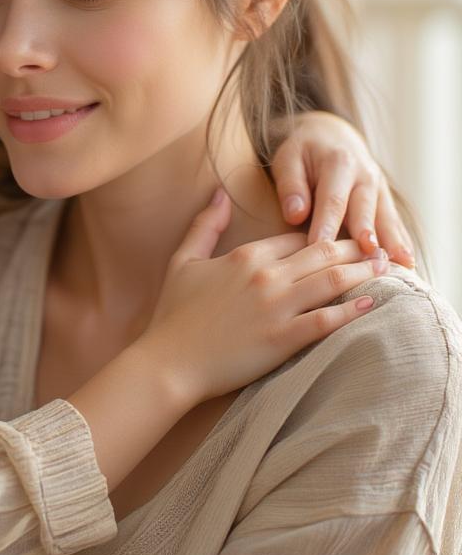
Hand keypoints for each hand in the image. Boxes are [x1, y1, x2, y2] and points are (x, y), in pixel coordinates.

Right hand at [137, 188, 387, 404]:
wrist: (169, 361)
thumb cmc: (173, 314)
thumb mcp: (183, 261)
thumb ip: (205, 225)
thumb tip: (220, 193)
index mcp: (245, 255)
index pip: (295, 236)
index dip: (321, 234)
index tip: (342, 236)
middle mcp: (266, 275)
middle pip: (323, 252)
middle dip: (356, 247)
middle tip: (379, 247)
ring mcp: (276, 307)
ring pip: (332, 280)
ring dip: (363, 272)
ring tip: (385, 268)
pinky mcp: (282, 338)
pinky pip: (327, 320)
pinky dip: (353, 310)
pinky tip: (373, 304)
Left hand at [270, 110, 413, 265]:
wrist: (331, 133)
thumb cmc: (302, 152)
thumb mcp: (288, 159)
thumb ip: (291, 186)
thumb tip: (295, 215)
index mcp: (339, 162)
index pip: (332, 200)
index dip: (327, 225)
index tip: (320, 249)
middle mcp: (365, 174)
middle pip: (364, 210)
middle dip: (366, 236)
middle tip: (367, 260)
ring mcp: (379, 186)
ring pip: (386, 217)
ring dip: (393, 242)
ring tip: (400, 266)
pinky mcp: (385, 197)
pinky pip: (394, 220)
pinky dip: (401, 241)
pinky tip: (407, 263)